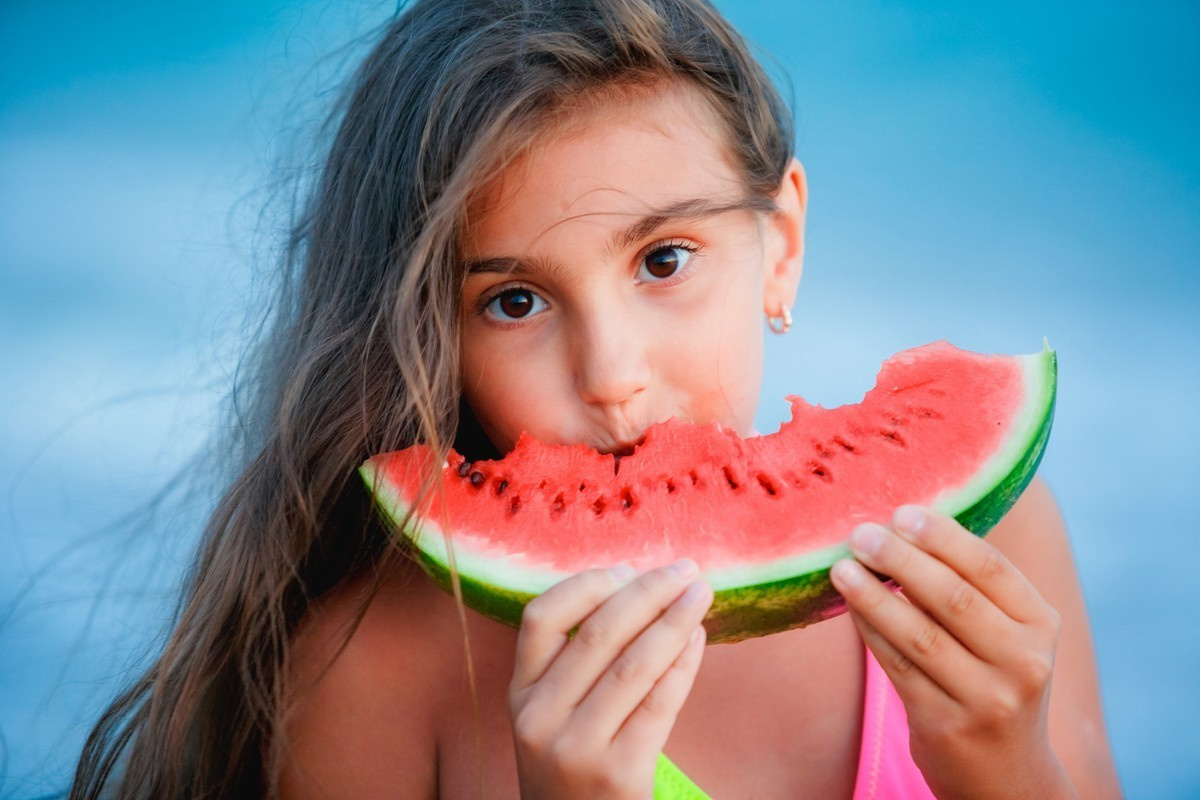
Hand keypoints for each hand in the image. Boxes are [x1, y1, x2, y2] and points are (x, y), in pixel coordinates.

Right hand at [508, 560, 711, 799]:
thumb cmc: (574, 766)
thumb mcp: (551, 717)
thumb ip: (574, 665)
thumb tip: (637, 589)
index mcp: (520, 694)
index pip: (541, 618)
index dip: (588, 585)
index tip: (628, 568)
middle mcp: (538, 718)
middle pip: (596, 634)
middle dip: (647, 592)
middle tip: (684, 569)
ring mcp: (575, 748)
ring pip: (633, 664)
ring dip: (673, 620)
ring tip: (700, 595)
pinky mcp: (618, 773)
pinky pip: (658, 703)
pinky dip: (683, 663)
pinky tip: (698, 639)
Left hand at [830, 506, 1075, 799]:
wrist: (1008, 777)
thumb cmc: (994, 682)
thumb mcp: (1007, 635)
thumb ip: (971, 587)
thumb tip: (903, 526)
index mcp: (1040, 625)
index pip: (990, 568)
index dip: (943, 536)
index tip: (902, 512)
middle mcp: (1022, 662)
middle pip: (953, 598)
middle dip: (901, 560)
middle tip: (861, 533)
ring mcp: (986, 698)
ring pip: (919, 633)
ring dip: (874, 595)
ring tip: (841, 567)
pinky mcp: (945, 724)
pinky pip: (897, 666)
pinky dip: (869, 630)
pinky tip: (849, 605)